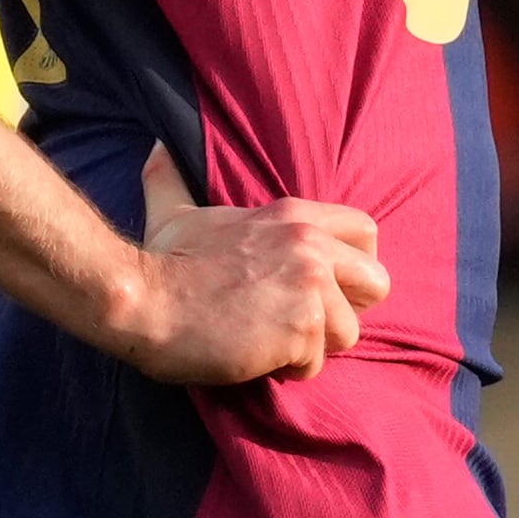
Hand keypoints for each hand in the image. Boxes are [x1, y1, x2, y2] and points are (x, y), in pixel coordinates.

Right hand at [110, 146, 389, 386]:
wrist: (141, 301)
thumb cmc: (161, 264)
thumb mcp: (174, 213)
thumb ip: (172, 179)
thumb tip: (156, 147)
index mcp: (294, 216)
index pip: (366, 231)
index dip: (354, 265)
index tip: (324, 285)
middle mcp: (311, 245)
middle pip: (377, 283)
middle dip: (347, 310)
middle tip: (304, 323)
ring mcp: (309, 285)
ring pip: (349, 332)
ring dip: (312, 348)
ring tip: (269, 343)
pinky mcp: (300, 327)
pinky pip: (316, 363)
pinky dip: (287, 370)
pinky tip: (254, 356)